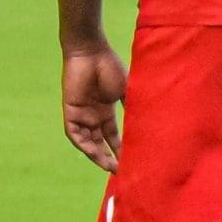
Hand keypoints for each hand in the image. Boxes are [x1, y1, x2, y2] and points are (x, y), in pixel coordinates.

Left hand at [63, 46, 127, 171]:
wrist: (91, 51)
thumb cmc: (109, 66)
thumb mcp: (126, 90)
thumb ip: (133, 106)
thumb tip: (150, 122)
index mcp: (105, 110)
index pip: (112, 136)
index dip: (120, 149)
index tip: (131, 162)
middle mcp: (92, 115)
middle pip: (100, 142)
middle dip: (109, 157)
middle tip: (121, 170)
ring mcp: (81, 113)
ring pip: (87, 142)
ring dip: (97, 155)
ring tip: (111, 167)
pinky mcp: (70, 110)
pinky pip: (75, 134)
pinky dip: (84, 145)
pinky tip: (95, 154)